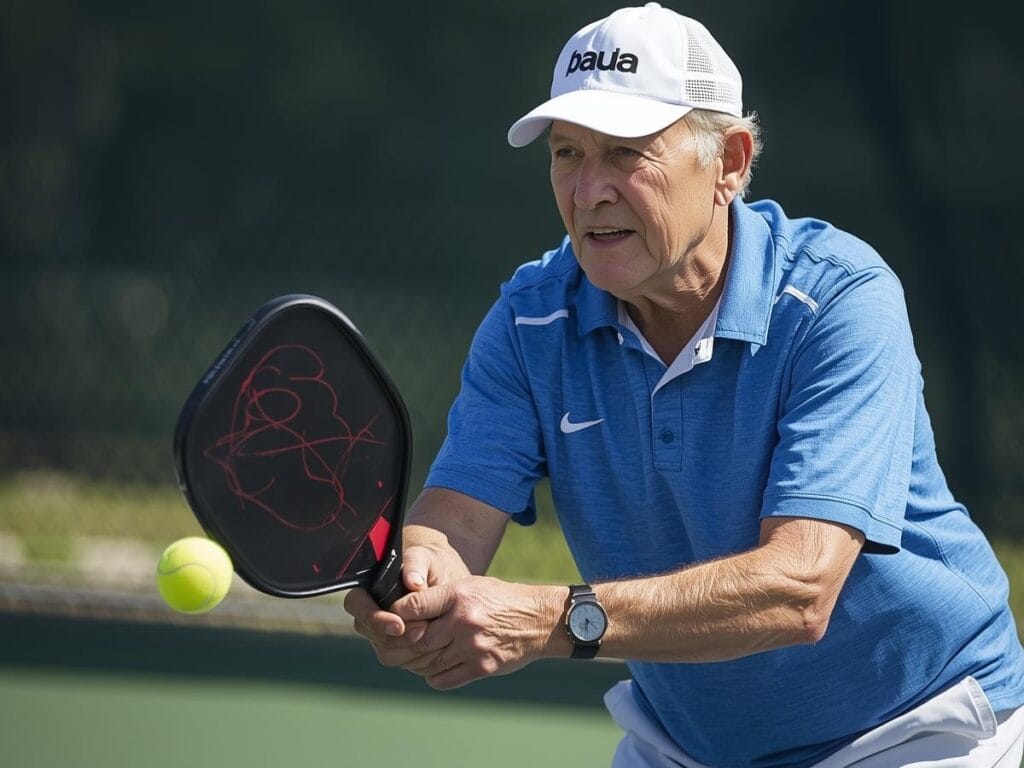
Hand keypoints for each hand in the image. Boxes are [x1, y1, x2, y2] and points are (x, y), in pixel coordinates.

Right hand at [343, 539, 471, 664]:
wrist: (447, 580)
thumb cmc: (431, 564)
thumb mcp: (425, 557)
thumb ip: (416, 564)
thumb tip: (413, 582)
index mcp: (369, 587)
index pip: (356, 604)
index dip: (374, 618)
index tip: (399, 625)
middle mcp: (372, 610)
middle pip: (369, 632)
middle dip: (393, 637)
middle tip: (420, 633)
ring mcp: (383, 630)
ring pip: (383, 650)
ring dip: (405, 650)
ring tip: (429, 640)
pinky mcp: (398, 645)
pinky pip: (399, 658)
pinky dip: (415, 657)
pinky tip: (433, 649)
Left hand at [384, 576, 562, 689]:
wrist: (538, 620)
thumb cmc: (499, 600)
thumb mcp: (470, 586)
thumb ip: (439, 598)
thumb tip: (404, 612)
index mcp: (458, 595)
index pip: (412, 607)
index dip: (396, 614)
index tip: (394, 618)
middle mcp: (464, 621)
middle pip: (416, 640)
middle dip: (404, 643)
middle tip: (400, 642)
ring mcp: (473, 647)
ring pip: (427, 662)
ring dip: (416, 662)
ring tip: (417, 655)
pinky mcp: (482, 667)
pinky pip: (443, 679)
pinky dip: (432, 676)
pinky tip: (435, 667)